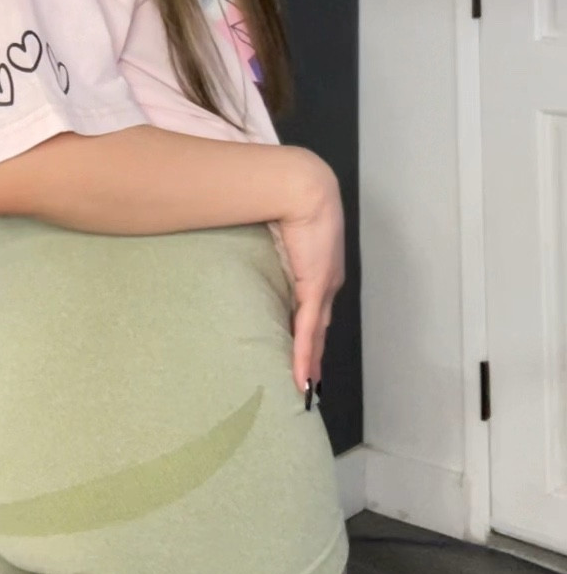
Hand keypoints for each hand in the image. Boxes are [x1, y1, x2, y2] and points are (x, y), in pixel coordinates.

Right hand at [276, 154, 344, 397]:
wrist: (301, 185)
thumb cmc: (286, 196)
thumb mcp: (276, 226)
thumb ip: (266, 241)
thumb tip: (244, 241)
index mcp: (320, 265)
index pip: (315, 305)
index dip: (311, 330)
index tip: (305, 350)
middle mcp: (328, 279)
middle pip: (320, 326)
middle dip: (315, 353)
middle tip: (310, 379)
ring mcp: (324, 286)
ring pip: (317, 334)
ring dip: (311, 362)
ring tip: (306, 388)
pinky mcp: (315, 288)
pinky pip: (308, 330)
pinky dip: (304, 356)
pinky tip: (301, 378)